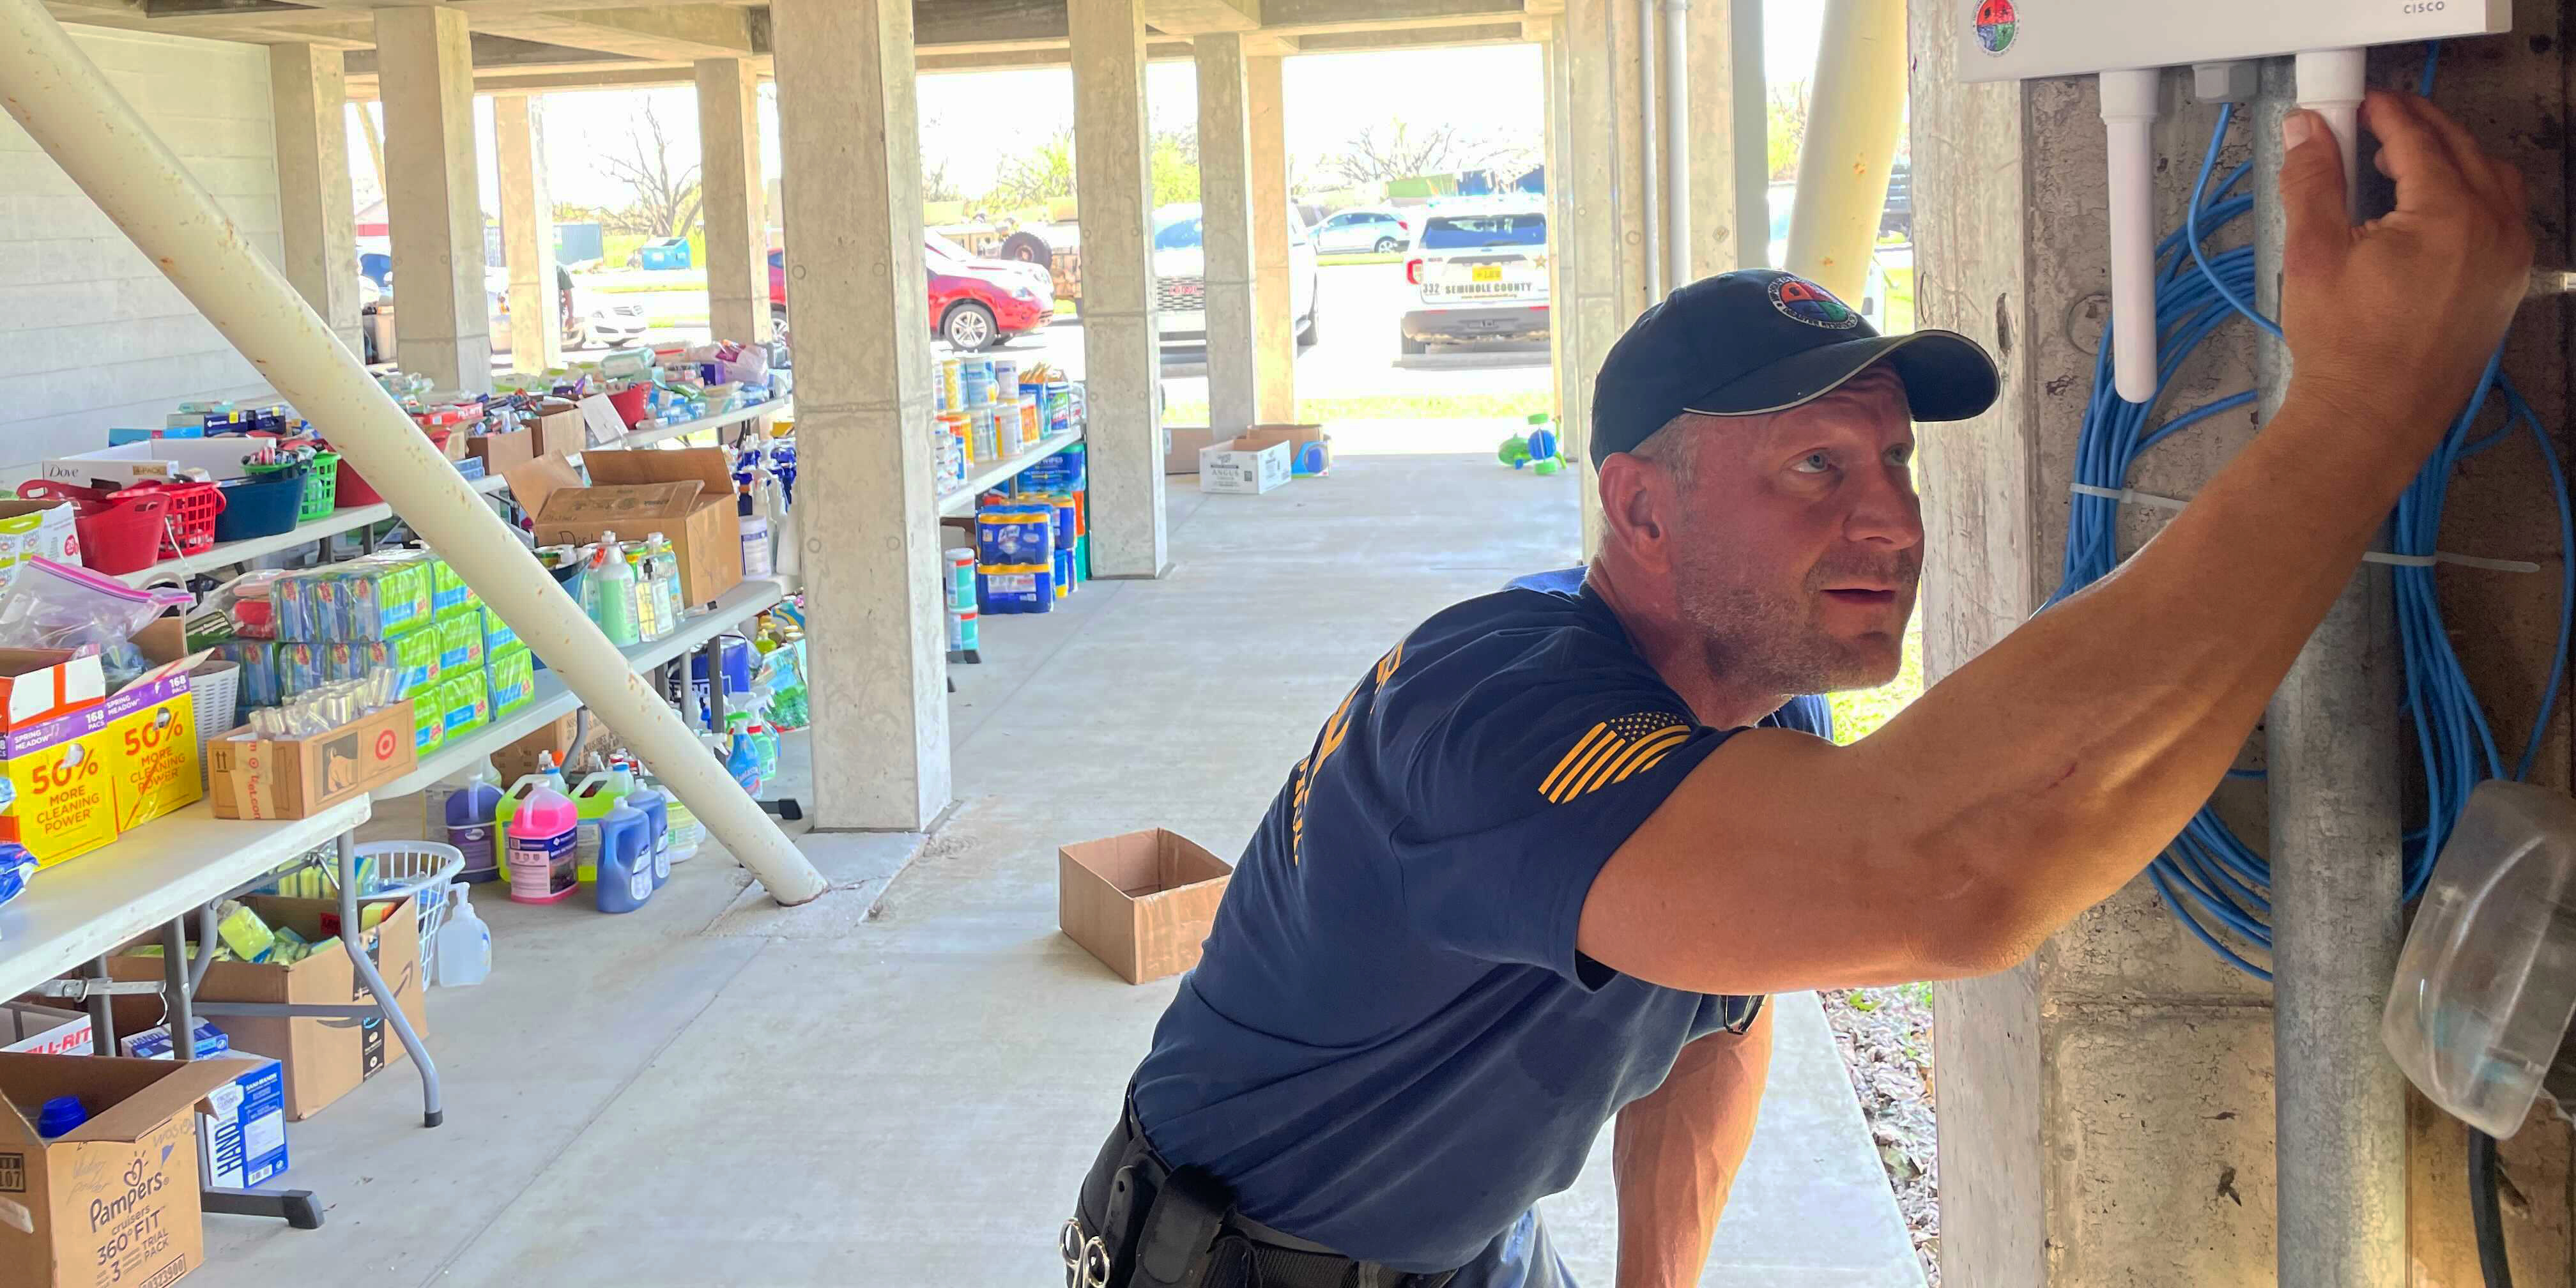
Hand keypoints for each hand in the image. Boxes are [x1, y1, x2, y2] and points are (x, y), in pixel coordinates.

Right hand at [2277, 90, 2531, 432]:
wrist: (2371, 417)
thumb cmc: (2344, 348)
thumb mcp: (2312, 254)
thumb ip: (2313, 181)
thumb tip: (2307, 131)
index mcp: (2449, 216)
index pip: (2419, 140)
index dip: (2386, 114)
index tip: (2361, 107)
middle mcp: (2494, 231)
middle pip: (2462, 150)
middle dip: (2419, 130)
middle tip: (2378, 125)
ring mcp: (2508, 260)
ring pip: (2492, 180)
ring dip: (2451, 159)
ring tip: (2402, 168)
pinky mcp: (2507, 285)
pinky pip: (2503, 218)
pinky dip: (2472, 196)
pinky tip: (2431, 210)